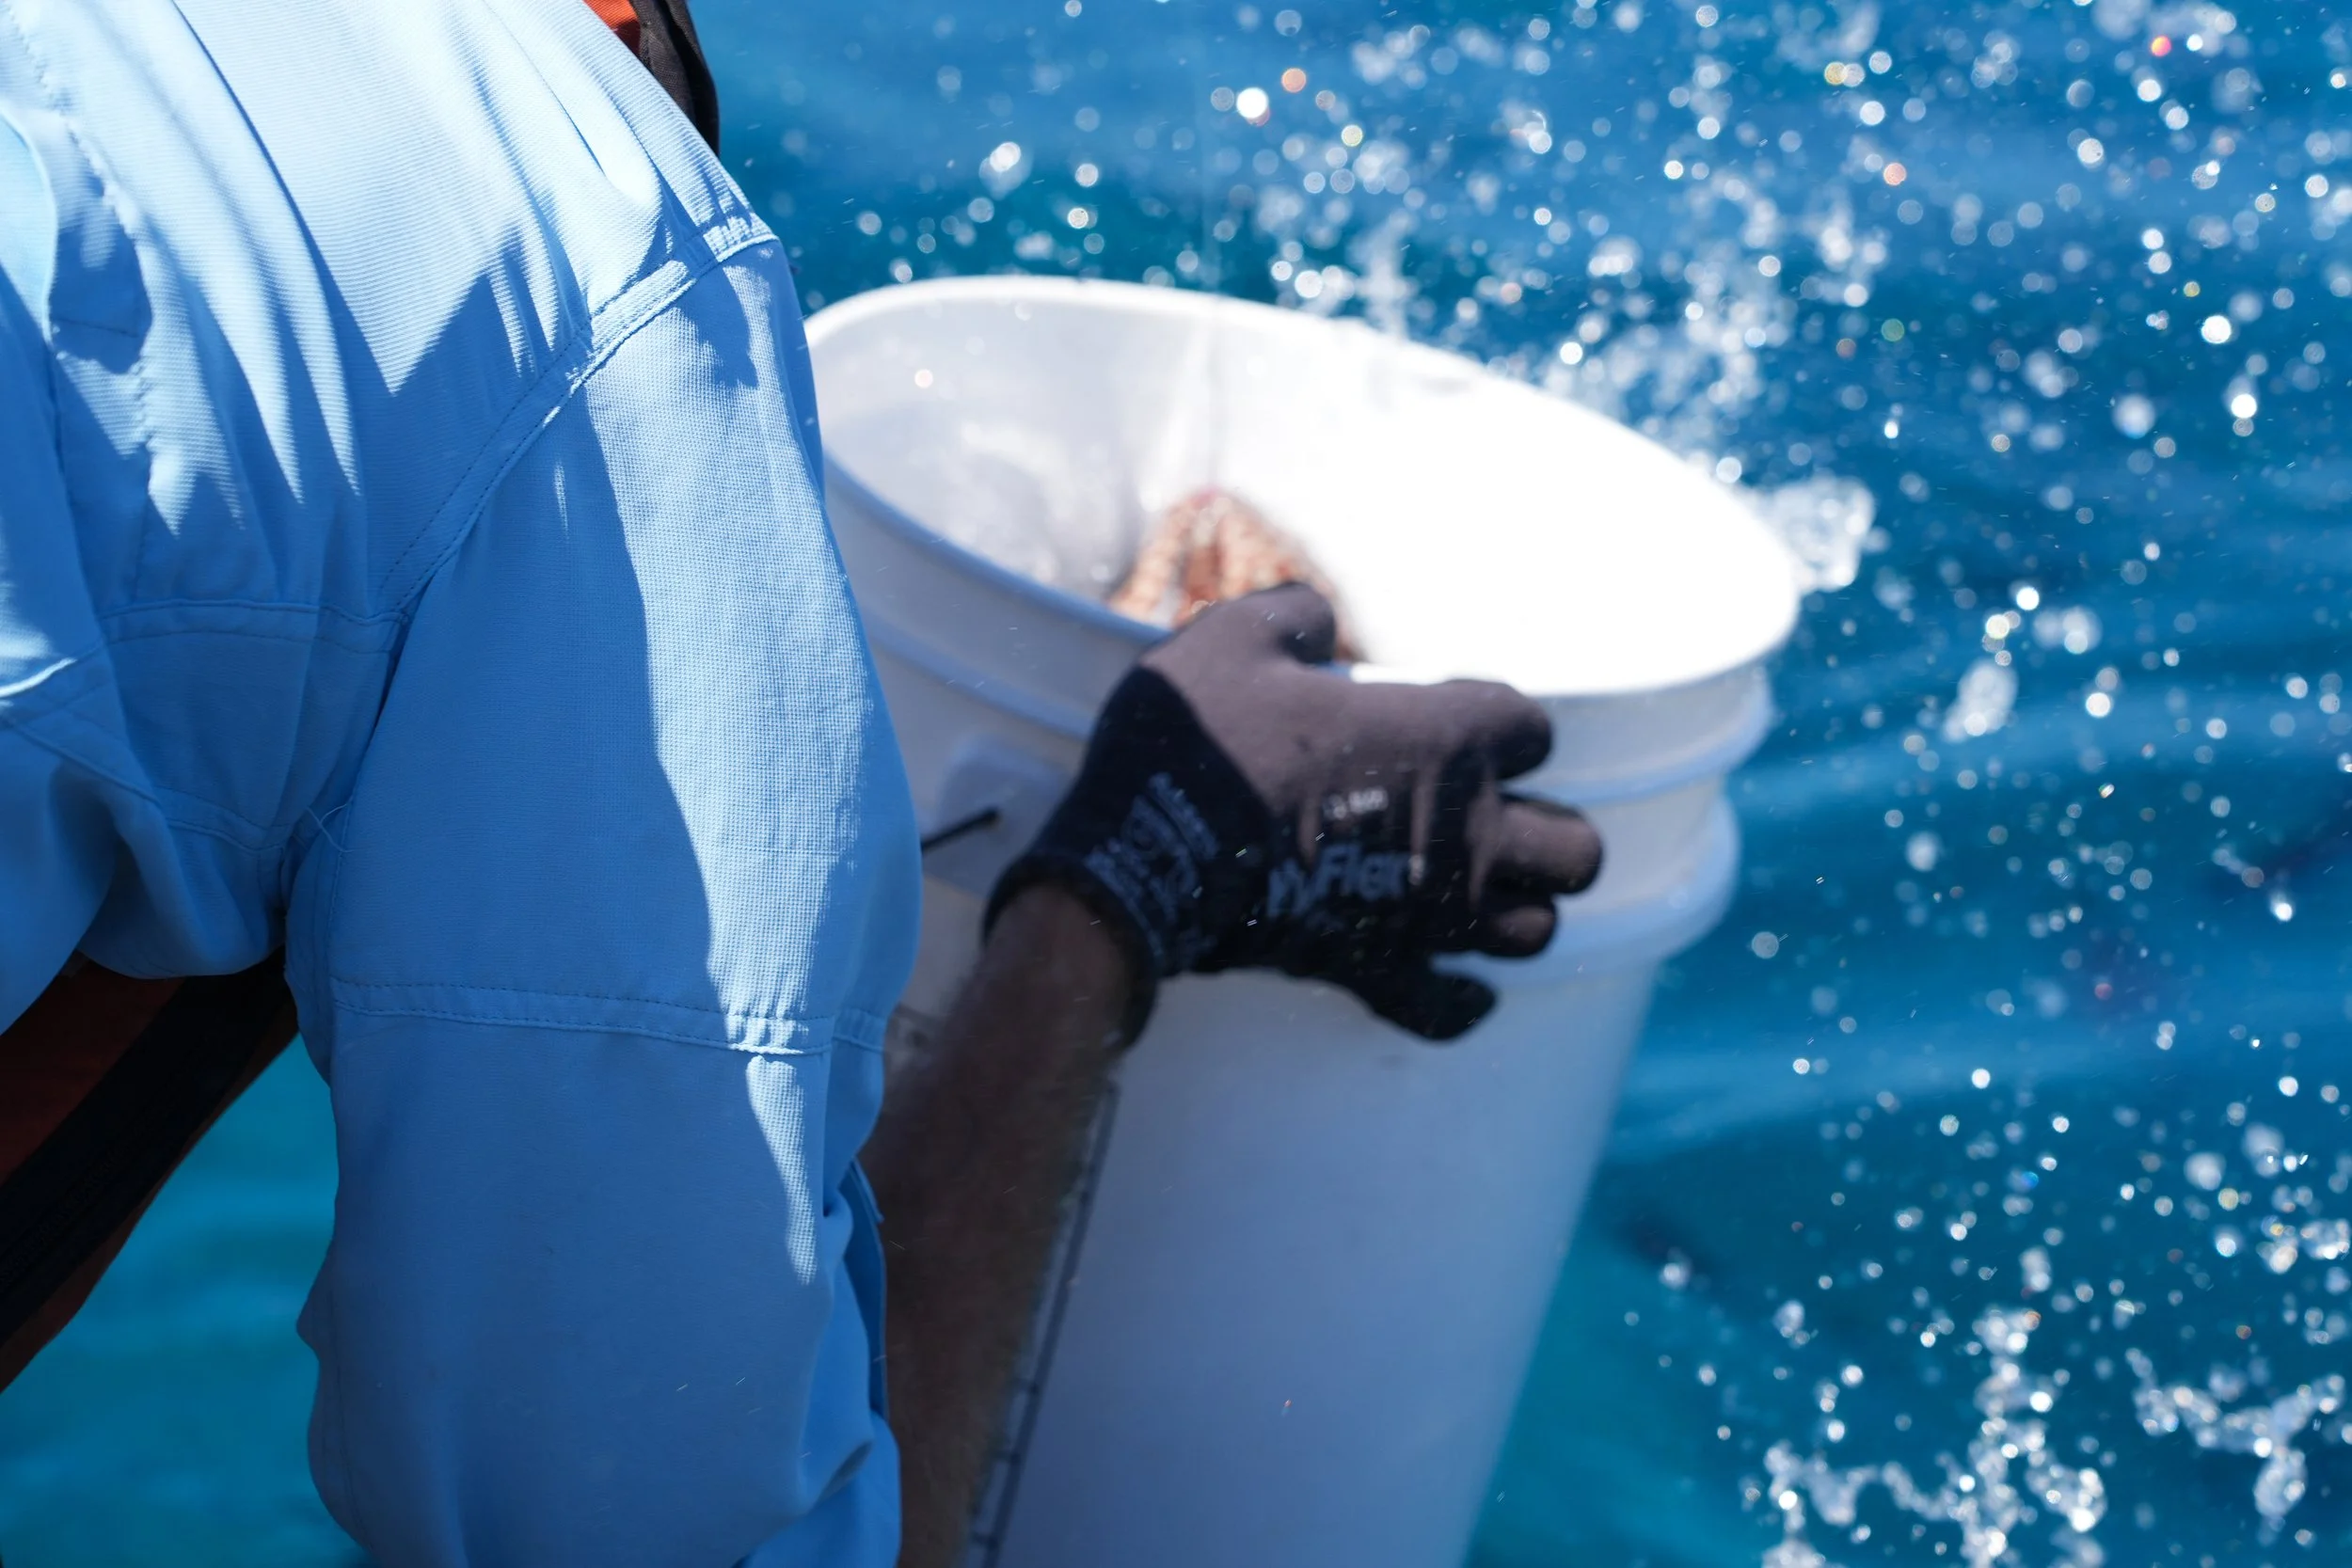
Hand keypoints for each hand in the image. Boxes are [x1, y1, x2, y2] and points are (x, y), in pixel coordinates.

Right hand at [989, 583, 1601, 1040]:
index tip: (1449, 720)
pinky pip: (1449, 1008)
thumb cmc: (1196, 743)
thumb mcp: (1232, 638)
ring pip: (1535, 931)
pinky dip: (1459, 1000)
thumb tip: (1319, 620)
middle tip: (1489, 815)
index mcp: (1443, 741)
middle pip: (1575, 848)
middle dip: (1545, 830)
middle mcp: (1463, 833)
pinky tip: (1456, 984)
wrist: (1140, 861)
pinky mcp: (1377, 970)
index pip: (1532, 726)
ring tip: (1474, 890)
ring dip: (1516, 910)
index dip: (1499, 722)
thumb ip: (1294, 613)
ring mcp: (1429, 913)